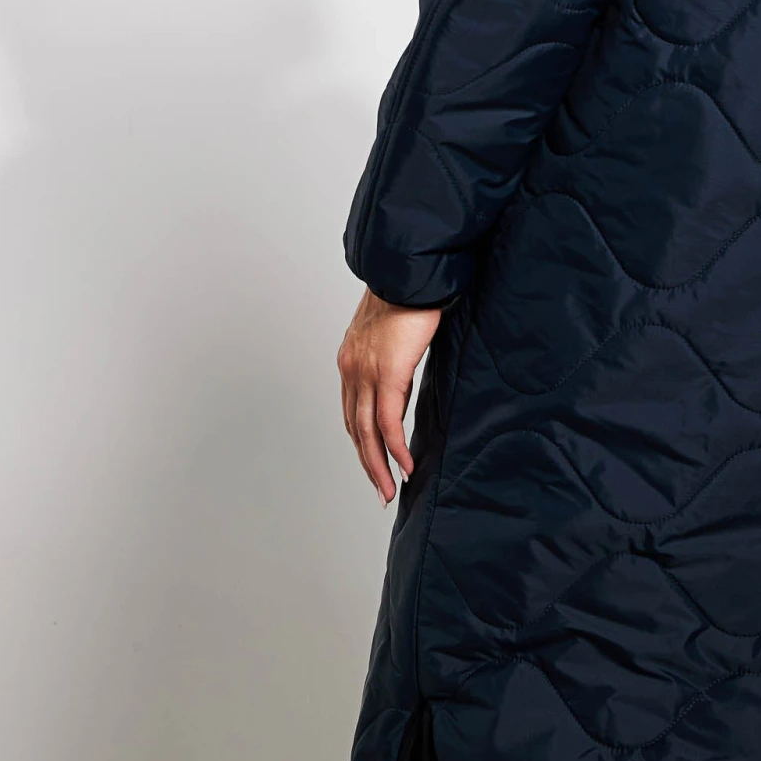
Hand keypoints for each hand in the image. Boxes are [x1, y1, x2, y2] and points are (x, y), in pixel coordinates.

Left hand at [338, 287, 442, 504]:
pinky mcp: (387, 374)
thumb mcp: (395, 332)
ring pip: (367, 432)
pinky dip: (396, 448)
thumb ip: (394, 360)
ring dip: (378, 465)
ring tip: (391, 488)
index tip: (374, 461)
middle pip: (355, 429)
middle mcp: (351, 369)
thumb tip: (405, 380)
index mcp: (350, 359)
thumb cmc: (408, 293)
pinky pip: (389, 422)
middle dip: (368, 463)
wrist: (409, 271)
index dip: (363, 440)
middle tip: (381, 489)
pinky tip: (406, 465)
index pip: (352, 411)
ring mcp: (366, 373)